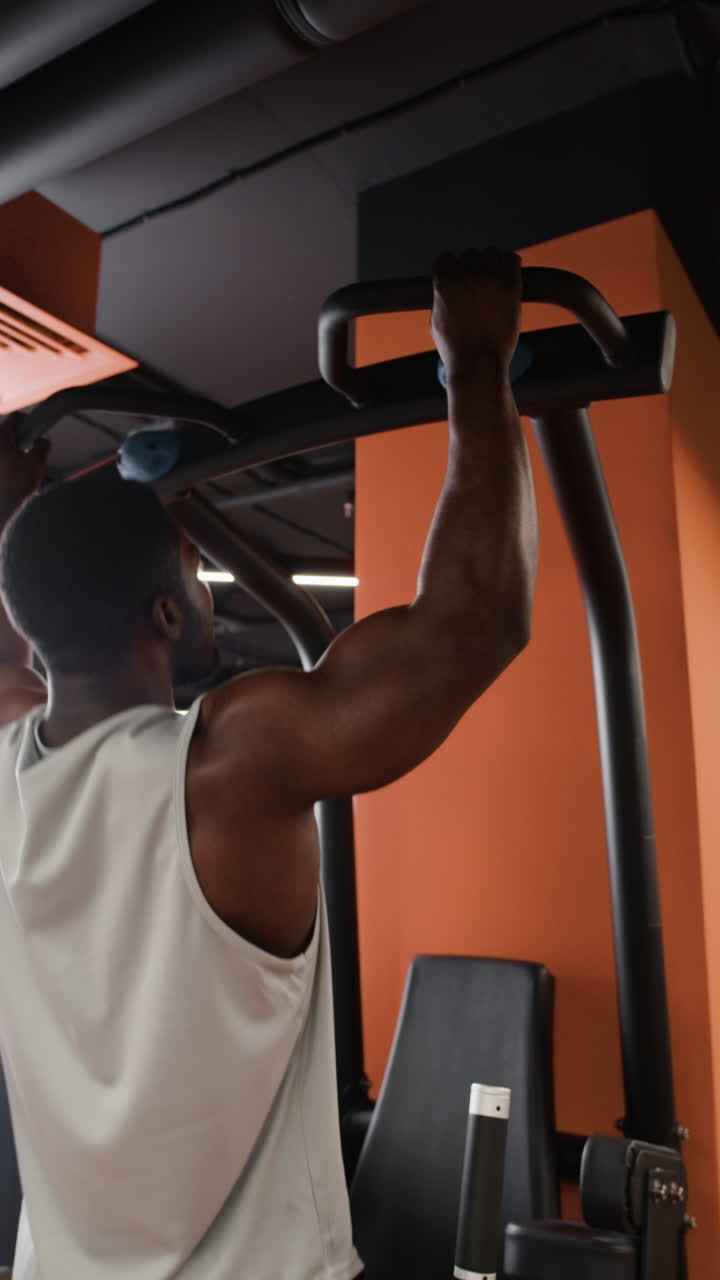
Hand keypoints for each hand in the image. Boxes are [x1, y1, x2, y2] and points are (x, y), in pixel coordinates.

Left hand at [0, 414, 49, 519]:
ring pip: (5, 447)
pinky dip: (9, 463)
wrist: (1, 507)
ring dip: (14, 451)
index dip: (29, 420)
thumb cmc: (15, 486)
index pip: (15, 418)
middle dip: (21, 438)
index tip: (36, 428)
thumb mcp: (37, 462)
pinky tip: (15, 475)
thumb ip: (42, 445)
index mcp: (0, 438)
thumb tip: (42, 441)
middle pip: (8, 432)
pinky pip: (3, 460)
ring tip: (23, 466)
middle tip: (31, 450)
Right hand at [431, 247, 521, 380]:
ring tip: (493, 281)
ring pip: (491, 253)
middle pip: (470, 254)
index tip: (458, 279)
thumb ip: (442, 297)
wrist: (478, 363)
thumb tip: (447, 288)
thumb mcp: (437, 321)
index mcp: (444, 282)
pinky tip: (508, 274)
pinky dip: (510, 263)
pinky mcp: (511, 285)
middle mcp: (466, 274)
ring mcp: (490, 278)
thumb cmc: (456, 349)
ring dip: (491, 263)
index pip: (446, 258)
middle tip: (477, 285)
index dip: (452, 269)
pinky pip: (512, 259)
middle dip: (472, 267)